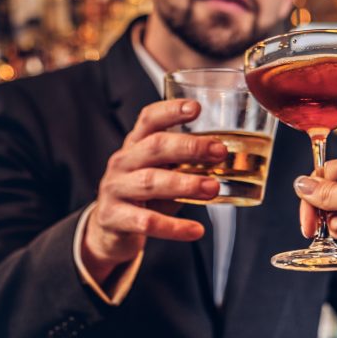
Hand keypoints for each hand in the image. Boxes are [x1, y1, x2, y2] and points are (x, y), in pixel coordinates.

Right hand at [82, 99, 227, 282]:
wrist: (109, 230)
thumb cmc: (143, 196)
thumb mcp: (161, 173)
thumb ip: (185, 166)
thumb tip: (227, 161)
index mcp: (135, 145)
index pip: (149, 120)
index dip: (171, 111)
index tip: (196, 107)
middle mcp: (122, 162)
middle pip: (154, 147)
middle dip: (189, 147)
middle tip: (219, 151)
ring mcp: (115, 189)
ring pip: (151, 182)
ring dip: (185, 184)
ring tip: (213, 188)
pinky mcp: (114, 217)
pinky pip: (147, 221)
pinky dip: (174, 227)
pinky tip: (195, 230)